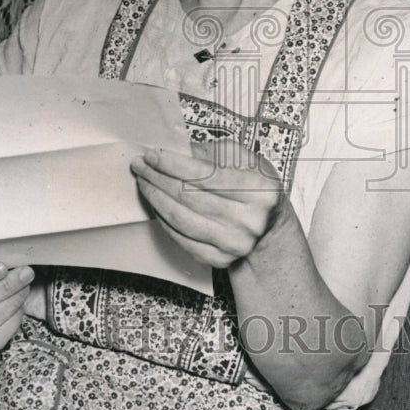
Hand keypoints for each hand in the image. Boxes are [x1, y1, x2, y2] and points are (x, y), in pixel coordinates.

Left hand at [129, 140, 285, 268]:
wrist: (269, 226)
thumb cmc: (254, 187)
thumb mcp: (244, 160)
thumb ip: (211, 152)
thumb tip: (174, 150)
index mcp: (258, 189)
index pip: (205, 174)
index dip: (173, 164)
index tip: (153, 155)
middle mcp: (248, 219)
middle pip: (189, 196)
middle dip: (158, 178)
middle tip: (140, 166)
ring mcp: (234, 242)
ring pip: (181, 219)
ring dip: (155, 198)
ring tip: (144, 182)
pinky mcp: (220, 259)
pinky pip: (181, 239)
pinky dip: (163, 220)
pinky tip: (156, 205)